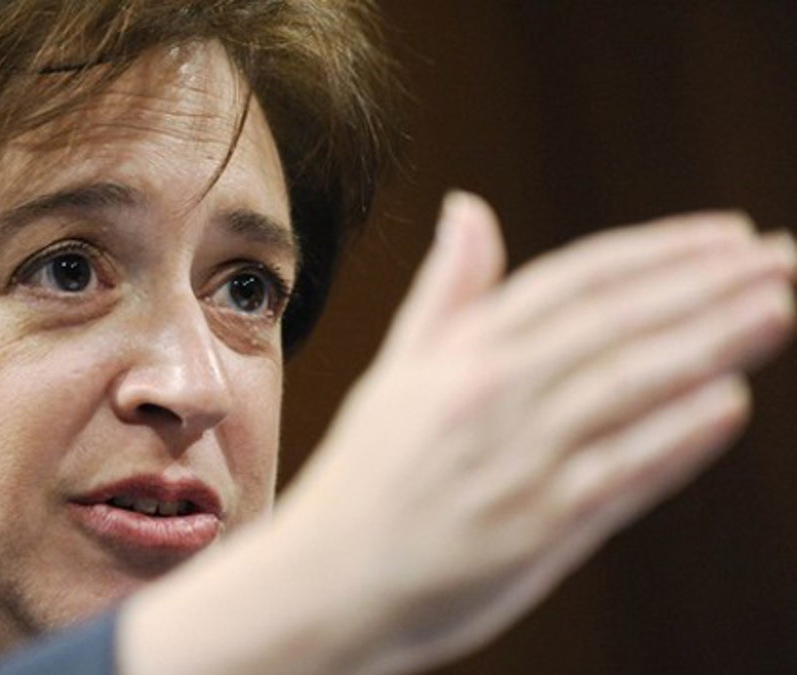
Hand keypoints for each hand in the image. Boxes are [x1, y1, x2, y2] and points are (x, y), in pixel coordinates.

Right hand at [121, 193, 794, 674]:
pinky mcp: (539, 529)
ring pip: (629, 387)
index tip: (727, 234)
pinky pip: (621, 472)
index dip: (657, 252)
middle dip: (707, 285)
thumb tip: (467, 208)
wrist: (328, 581)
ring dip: (712, 343)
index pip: (575, 282)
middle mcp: (491, 396)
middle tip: (783, 259)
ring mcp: (517, 462)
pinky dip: (677, 436)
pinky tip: (730, 402)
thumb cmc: (367, 477)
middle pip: (615, 324)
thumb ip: (445, 294)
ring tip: (778, 308)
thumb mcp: (395, 373)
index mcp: (459, 354)